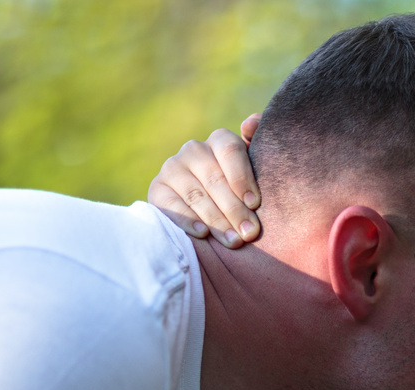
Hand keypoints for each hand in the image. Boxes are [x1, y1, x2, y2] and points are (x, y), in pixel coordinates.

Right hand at [148, 113, 262, 248]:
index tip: (254, 204)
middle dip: (234, 209)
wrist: (211, 208)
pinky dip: (188, 220)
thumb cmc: (241, 188)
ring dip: (216, 221)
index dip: (242, 177)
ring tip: (234, 241)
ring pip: (196, 195)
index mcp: (220, 140)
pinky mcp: (157, 189)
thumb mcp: (255, 167)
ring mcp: (173, 168)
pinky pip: (171, 205)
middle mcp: (194, 150)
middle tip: (249, 233)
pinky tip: (202, 233)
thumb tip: (251, 123)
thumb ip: (257, 144)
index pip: (230, 149)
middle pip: (215, 178)